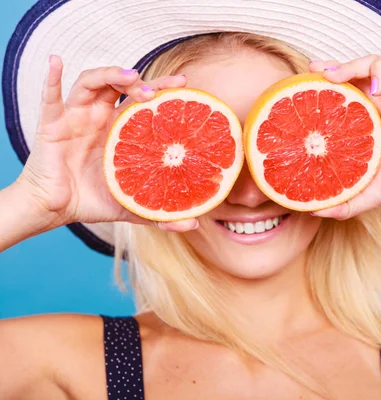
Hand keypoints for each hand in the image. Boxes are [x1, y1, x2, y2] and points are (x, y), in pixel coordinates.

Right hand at [16, 56, 197, 231]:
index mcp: (120, 130)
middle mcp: (100, 117)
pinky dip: (51, 77)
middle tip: (166, 85)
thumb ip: (162, 214)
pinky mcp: (53, 123)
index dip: (162, 90)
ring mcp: (77, 117)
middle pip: (122, 87)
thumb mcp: (133, 206)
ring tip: (131, 77)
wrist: (56, 210)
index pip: (143, 102)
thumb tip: (193, 225)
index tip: (184, 84)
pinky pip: (49, 96)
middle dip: (144, 82)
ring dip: (110, 74)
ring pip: (92, 83)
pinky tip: (56, 62)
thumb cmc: (94, 201)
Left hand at [309, 47, 380, 218]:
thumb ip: (345, 201)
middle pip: (370, 65)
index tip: (313, 70)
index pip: (354, 82)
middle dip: (349, 64)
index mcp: (380, 114)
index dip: (335, 71)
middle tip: (329, 75)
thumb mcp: (372, 191)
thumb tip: (313, 213)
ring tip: (375, 88)